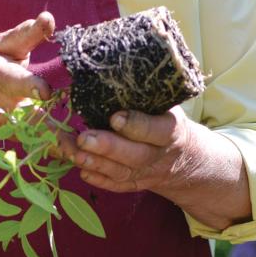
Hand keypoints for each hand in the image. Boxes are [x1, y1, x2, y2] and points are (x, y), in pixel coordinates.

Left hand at [70, 107, 200, 194]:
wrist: (182, 157)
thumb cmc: (164, 119)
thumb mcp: (165, 105)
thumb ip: (143, 96)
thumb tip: (110, 71)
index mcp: (170, 131)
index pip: (156, 130)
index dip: (135, 125)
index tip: (114, 117)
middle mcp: (159, 154)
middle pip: (135, 155)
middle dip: (108, 147)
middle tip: (83, 139)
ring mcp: (146, 172)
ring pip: (121, 172)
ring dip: (95, 163)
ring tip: (73, 151)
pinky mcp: (134, 184)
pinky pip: (116, 185)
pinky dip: (98, 179)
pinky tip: (80, 169)